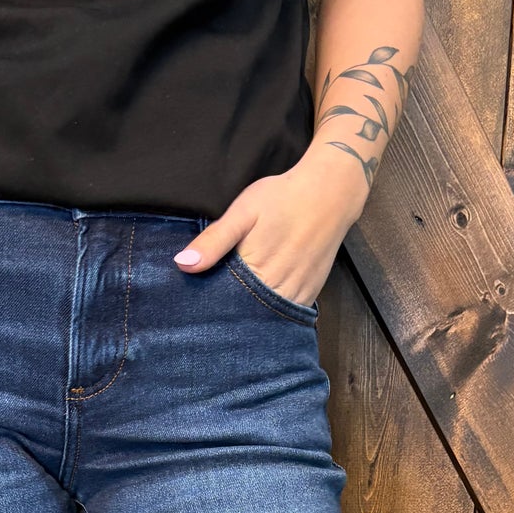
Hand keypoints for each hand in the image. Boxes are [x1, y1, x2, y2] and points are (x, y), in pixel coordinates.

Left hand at [172, 143, 370, 305]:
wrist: (330, 193)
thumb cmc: (282, 198)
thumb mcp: (243, 212)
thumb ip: (215, 240)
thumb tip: (182, 264)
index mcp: (257, 271)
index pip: (224, 302)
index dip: (210, 304)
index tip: (196, 306)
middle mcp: (279, 290)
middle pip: (246, 315)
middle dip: (229, 316)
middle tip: (212, 314)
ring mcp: (297, 295)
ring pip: (266, 319)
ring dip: (251, 318)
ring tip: (234, 313)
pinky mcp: (310, 294)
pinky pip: (286, 314)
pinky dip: (271, 315)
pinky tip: (259, 308)